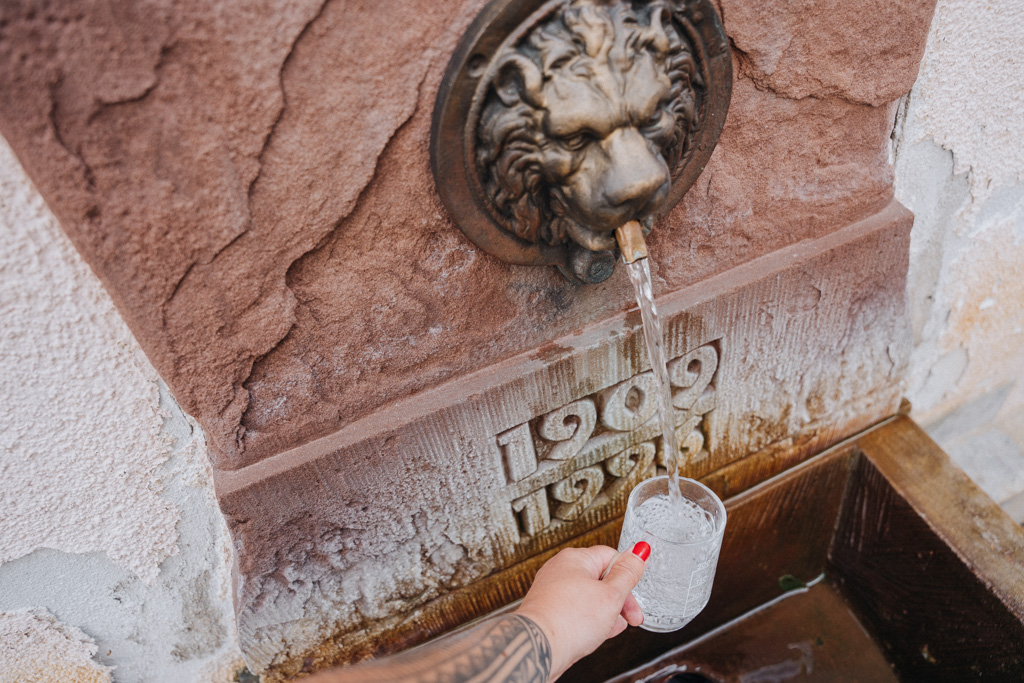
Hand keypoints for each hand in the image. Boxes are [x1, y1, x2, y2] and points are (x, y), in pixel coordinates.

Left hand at [516, 543, 649, 680]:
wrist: (539, 648)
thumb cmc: (569, 620)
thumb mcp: (611, 595)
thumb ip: (628, 573)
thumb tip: (639, 550)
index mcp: (575, 558)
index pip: (610, 557)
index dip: (628, 576)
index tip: (636, 590)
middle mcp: (560, 570)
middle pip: (600, 579)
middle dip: (619, 600)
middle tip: (631, 616)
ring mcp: (552, 590)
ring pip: (588, 597)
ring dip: (605, 613)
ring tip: (612, 627)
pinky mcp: (548, 610)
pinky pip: (575, 611)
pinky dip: (588, 621)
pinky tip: (596, 633)